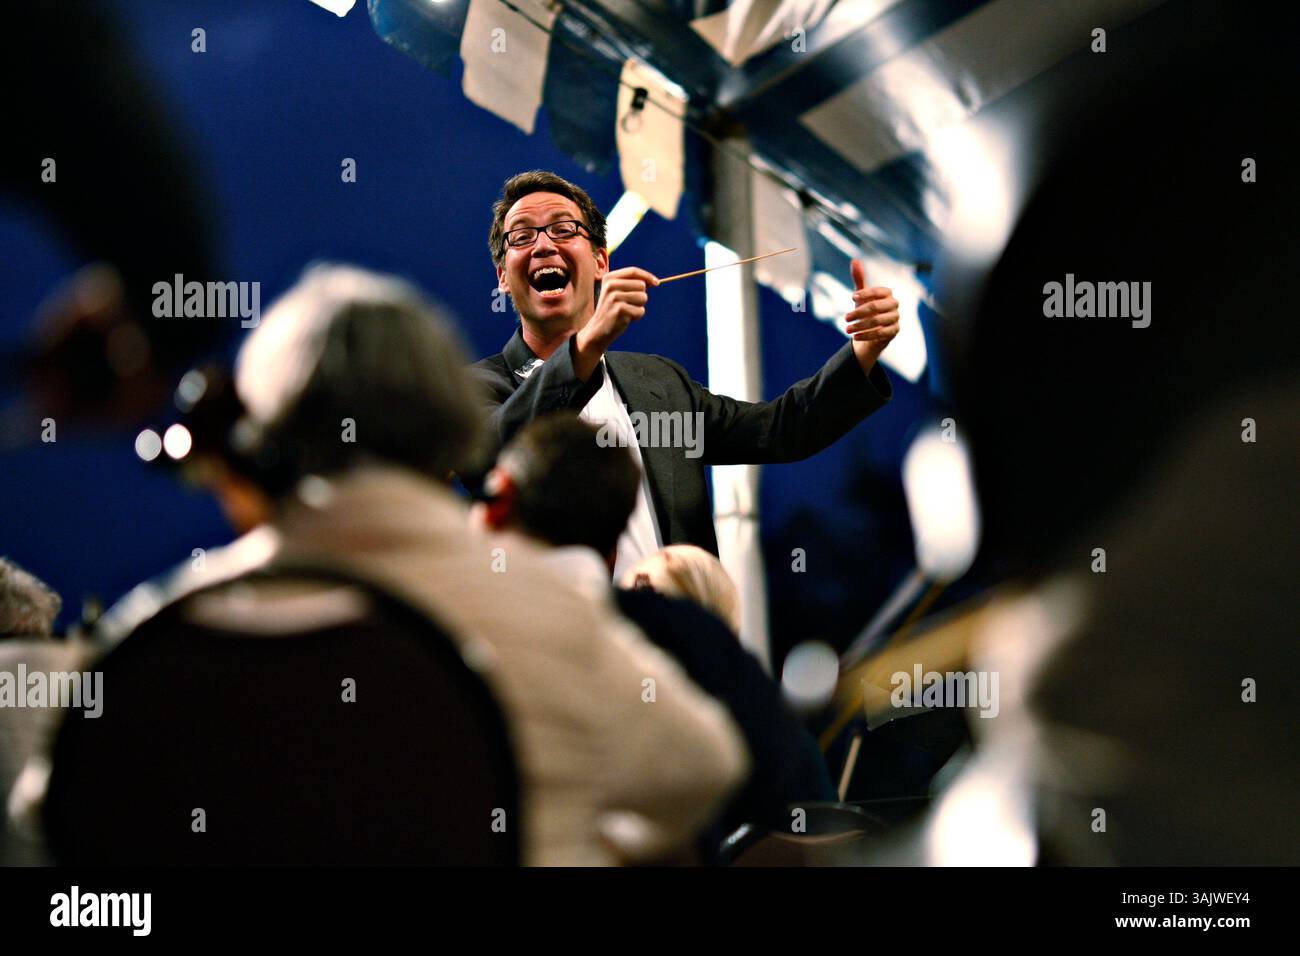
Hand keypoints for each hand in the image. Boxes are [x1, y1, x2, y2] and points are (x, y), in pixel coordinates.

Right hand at [573, 266, 658, 379]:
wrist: (598, 330)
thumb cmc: (612, 309)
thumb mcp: (617, 292)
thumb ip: (633, 284)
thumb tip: (654, 282)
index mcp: (609, 278)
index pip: (633, 271)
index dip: (647, 276)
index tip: (657, 283)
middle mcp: (610, 286)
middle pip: (641, 285)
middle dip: (641, 296)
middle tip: (629, 304)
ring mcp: (614, 297)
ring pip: (643, 297)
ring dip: (639, 306)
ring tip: (626, 311)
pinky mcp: (619, 310)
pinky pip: (640, 311)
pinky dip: (636, 316)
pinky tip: (625, 318)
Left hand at [844, 258, 898, 375]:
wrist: (871, 330)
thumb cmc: (866, 309)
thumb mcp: (860, 294)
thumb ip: (859, 278)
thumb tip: (855, 260)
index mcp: (887, 293)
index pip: (877, 291)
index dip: (865, 293)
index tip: (852, 297)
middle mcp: (894, 304)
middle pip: (876, 307)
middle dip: (858, 313)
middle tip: (845, 318)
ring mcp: (895, 318)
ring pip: (877, 321)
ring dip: (860, 326)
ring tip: (847, 330)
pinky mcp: (894, 331)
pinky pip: (881, 333)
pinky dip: (866, 335)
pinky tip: (855, 337)